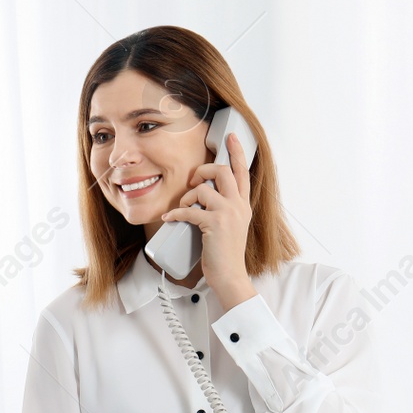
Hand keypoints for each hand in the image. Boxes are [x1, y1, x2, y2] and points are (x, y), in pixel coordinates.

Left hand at [160, 132, 256, 305]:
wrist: (229, 275)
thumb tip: (204, 193)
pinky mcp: (215, 224)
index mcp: (243, 204)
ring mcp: (228, 214)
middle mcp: (239, 206)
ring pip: (203, 189)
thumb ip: (224, 207)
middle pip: (222, 172)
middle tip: (192, 182)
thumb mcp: (231, 225)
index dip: (237, 152)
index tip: (231, 136)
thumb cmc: (224, 252)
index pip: (242, 172)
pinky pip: (189, 210)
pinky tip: (169, 218)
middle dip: (203, 171)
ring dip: (187, 197)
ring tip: (182, 208)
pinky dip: (175, 213)